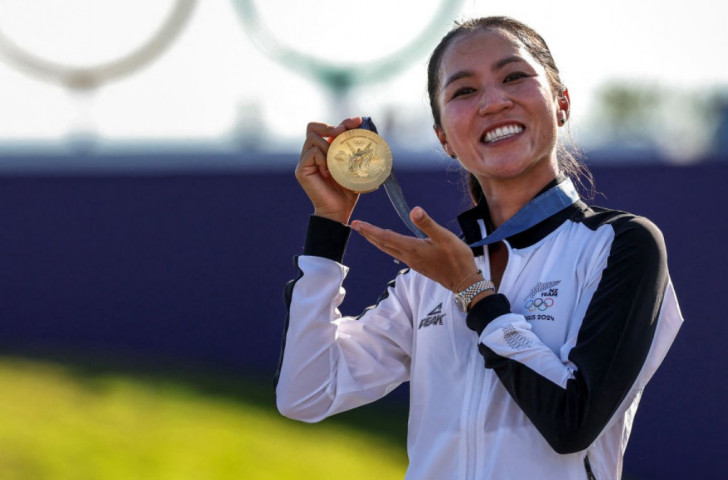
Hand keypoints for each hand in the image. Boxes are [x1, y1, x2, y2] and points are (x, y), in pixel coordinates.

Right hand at [296, 117, 362, 223]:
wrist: (338, 211)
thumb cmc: (348, 191)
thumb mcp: (355, 167)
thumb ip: (357, 151)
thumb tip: (369, 132)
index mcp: (324, 150)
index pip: (329, 128)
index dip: (343, 122)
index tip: (358, 121)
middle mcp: (312, 153)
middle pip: (313, 127)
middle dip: (330, 126)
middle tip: (342, 132)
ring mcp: (305, 161)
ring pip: (313, 138)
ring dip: (329, 146)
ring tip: (337, 163)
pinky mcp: (301, 170)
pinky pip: (312, 153)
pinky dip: (323, 159)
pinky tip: (329, 173)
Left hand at [351, 206, 480, 291]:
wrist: (464, 282)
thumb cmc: (457, 259)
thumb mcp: (445, 237)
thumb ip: (428, 224)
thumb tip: (414, 210)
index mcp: (412, 248)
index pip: (385, 237)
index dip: (369, 230)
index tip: (356, 224)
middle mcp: (408, 256)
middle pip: (383, 244)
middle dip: (368, 234)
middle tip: (355, 226)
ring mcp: (413, 262)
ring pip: (388, 249)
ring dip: (376, 240)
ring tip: (367, 233)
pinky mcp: (418, 264)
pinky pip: (396, 253)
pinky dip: (387, 245)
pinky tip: (389, 243)